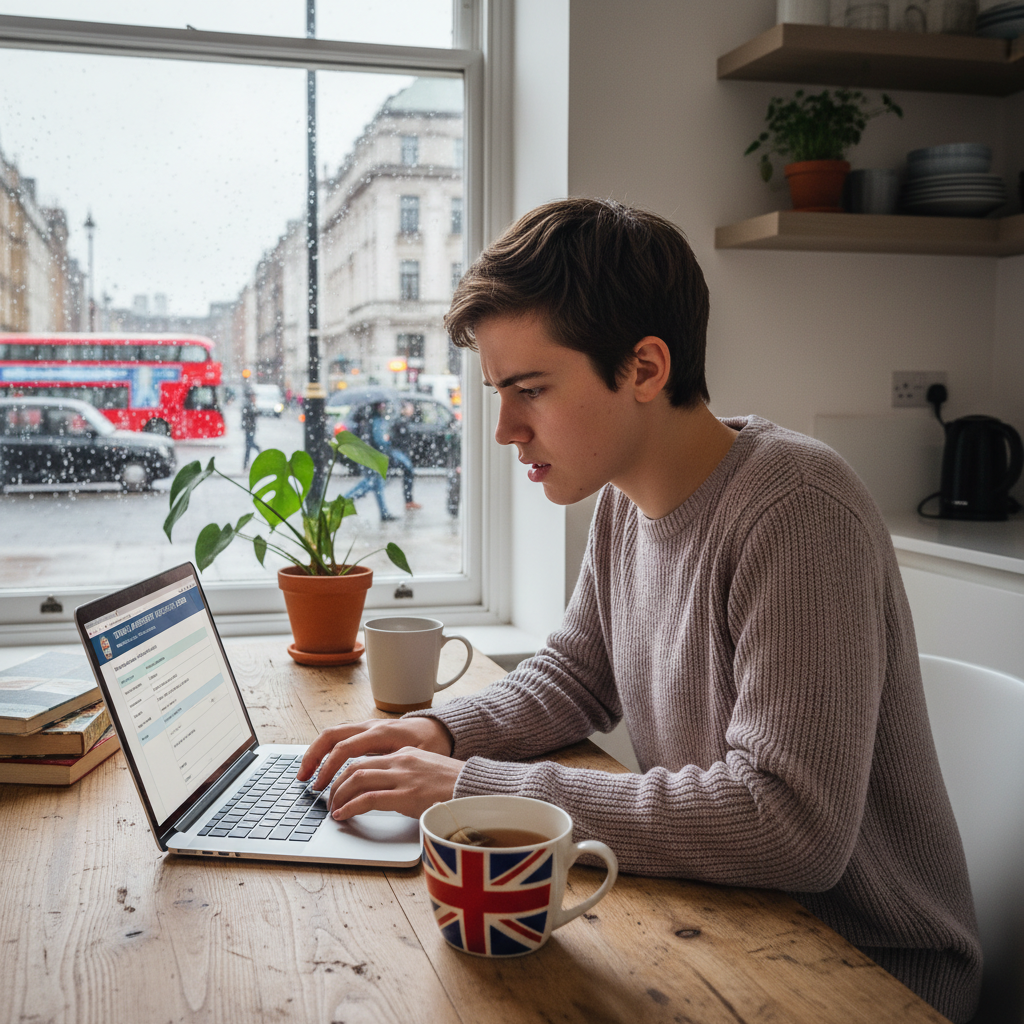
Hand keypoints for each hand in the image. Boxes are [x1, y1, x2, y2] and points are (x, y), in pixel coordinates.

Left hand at [296, 717, 460, 819]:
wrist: (477, 791)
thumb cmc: (455, 787)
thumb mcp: (427, 773)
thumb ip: (405, 776)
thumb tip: (385, 791)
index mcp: (406, 753)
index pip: (365, 757)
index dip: (344, 771)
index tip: (335, 784)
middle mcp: (401, 760)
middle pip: (355, 765)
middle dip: (335, 782)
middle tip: (327, 797)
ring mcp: (403, 777)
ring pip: (357, 779)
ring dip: (339, 794)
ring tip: (333, 808)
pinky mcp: (406, 795)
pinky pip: (368, 799)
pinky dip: (351, 807)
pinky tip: (343, 815)